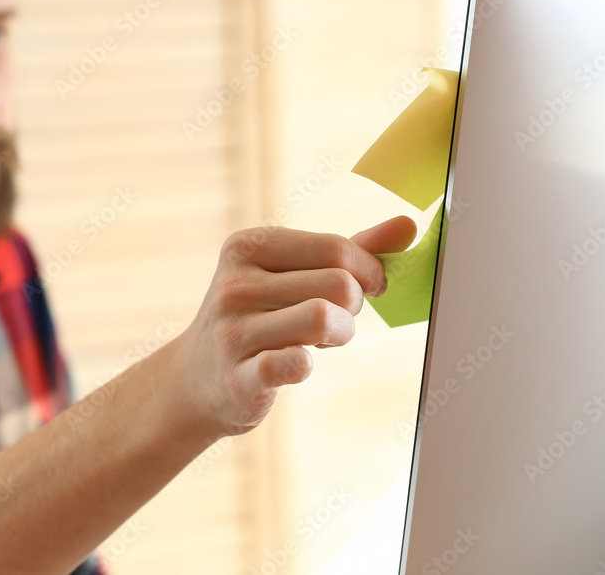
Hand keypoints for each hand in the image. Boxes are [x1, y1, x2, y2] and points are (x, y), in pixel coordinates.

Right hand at [171, 216, 417, 439]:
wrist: (197, 378)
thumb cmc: (258, 317)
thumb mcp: (289, 273)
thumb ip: (348, 250)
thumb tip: (406, 226)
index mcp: (247, 247)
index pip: (335, 248)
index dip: (367, 271)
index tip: (365, 287)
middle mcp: (234, 284)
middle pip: (338, 284)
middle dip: (353, 306)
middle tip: (337, 317)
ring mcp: (233, 330)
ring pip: (323, 319)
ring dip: (341, 334)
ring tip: (325, 340)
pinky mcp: (238, 377)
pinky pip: (294, 364)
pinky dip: (308, 364)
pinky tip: (299, 364)